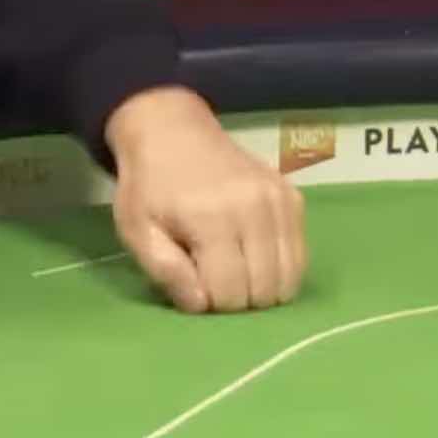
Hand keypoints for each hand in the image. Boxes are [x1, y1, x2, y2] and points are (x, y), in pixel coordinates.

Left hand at [106, 86, 306, 312]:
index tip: (192, 282)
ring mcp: (279, 201)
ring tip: (235, 268)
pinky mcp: (293, 198)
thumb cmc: (149, 186)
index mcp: (211, 218)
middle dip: (238, 299)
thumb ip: (165, 270)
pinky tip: (254, 253)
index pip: (230, 293)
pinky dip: (280, 267)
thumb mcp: (137, 229)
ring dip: (262, 286)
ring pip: (290, 278)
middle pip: (264, 290)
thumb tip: (201, 305)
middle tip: (212, 276)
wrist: (172, 132)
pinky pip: (300, 256)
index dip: (210, 302)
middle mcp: (255, 208)